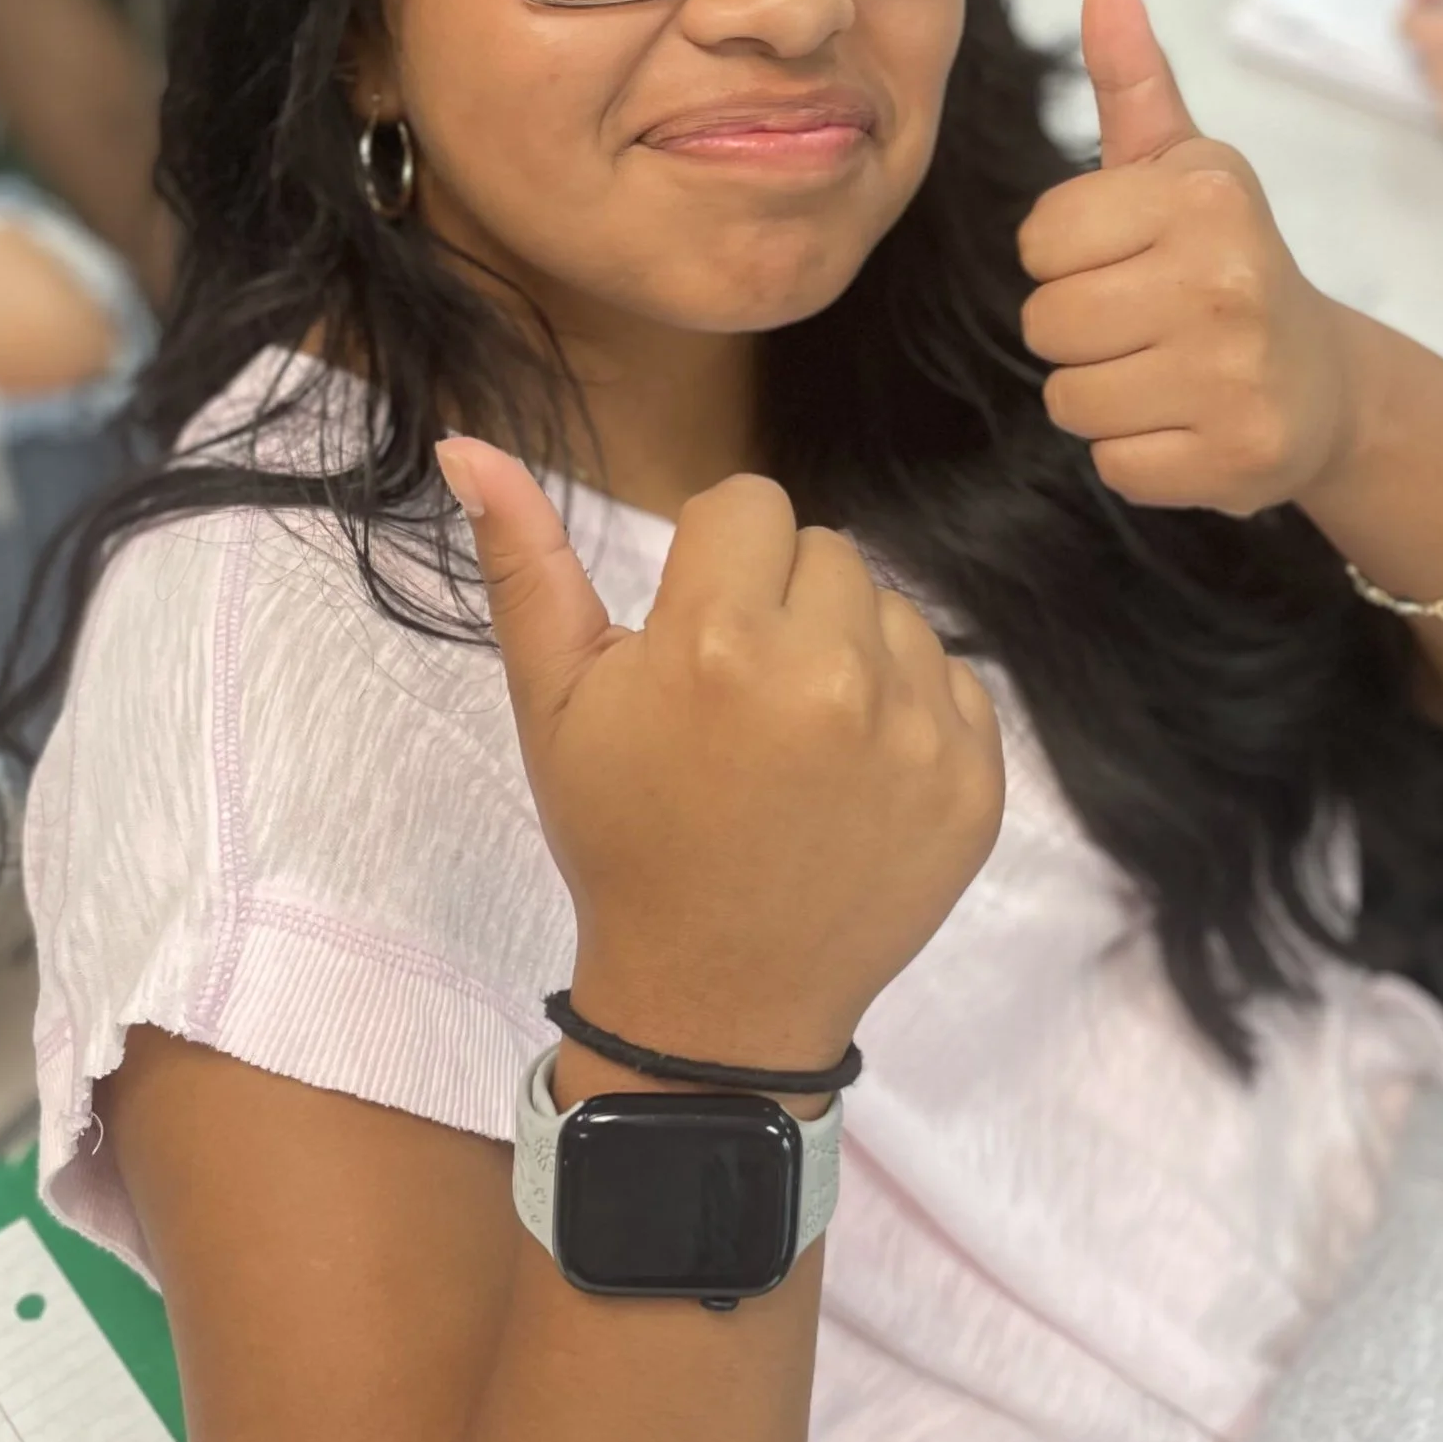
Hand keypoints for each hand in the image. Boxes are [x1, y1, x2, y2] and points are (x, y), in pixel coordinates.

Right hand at [437, 442, 1003, 1072]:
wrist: (717, 1001)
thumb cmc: (625, 841)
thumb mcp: (555, 704)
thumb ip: (524, 564)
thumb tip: (468, 440)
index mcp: (719, 640)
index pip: (750, 504)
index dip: (716, 563)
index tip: (696, 638)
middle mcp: (830, 672)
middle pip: (826, 550)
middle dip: (783, 603)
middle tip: (743, 700)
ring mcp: (915, 730)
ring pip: (893, 610)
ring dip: (850, 653)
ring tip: (797, 741)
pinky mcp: (974, 779)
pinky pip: (953, 679)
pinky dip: (909, 713)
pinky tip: (852, 776)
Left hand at [1018, 0, 1357, 516]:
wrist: (1325, 382)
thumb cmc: (1226, 262)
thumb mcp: (1183, 165)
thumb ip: (1132, 77)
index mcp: (1203, 196)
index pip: (1041, 241)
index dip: (1066, 257)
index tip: (1125, 258)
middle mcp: (1224, 281)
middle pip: (1047, 324)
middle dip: (1078, 330)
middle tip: (1143, 323)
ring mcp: (1235, 378)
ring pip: (1070, 401)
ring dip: (1101, 395)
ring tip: (1161, 372)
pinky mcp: (1234, 460)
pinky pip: (1112, 464)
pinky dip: (1136, 453)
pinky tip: (1183, 422)